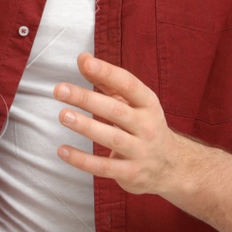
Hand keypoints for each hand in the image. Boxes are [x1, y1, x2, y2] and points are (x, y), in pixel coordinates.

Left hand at [54, 52, 196, 196]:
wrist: (171, 166)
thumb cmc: (142, 125)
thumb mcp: (131, 103)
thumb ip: (106, 81)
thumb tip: (82, 58)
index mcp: (148, 104)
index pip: (128, 84)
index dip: (108, 72)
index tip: (85, 63)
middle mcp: (147, 126)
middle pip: (116, 110)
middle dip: (87, 99)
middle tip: (60, 90)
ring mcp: (141, 151)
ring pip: (112, 138)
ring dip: (86, 126)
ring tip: (63, 115)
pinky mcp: (131, 173)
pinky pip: (104, 166)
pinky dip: (82, 160)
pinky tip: (62, 150)